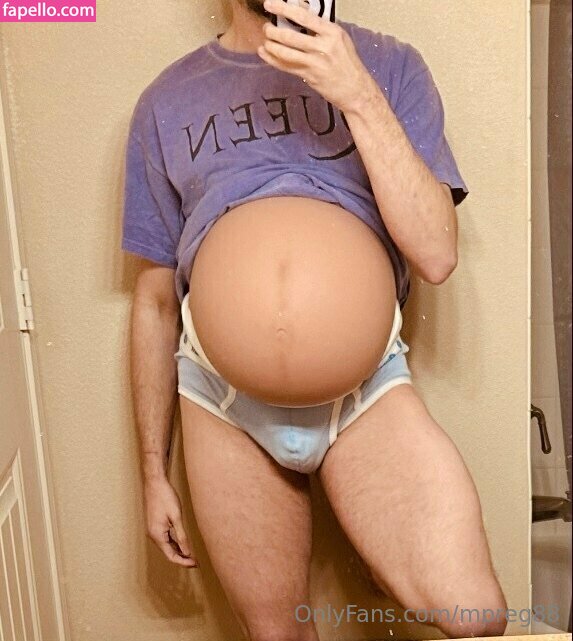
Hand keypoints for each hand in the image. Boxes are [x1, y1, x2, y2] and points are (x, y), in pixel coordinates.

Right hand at [143, 476, 197, 567]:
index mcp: (157, 535)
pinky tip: (182, 541)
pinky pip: (164, 537)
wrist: (154, 482)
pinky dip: (174, 542)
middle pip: (168, 552)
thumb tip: (187, 552)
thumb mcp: (176, 517)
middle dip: (182, 557)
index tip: (195, 564)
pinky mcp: (154, 524)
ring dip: (178, 550)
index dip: (183, 562)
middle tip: (196, 561)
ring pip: (166, 545)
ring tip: (192, 553)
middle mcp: (152, 535)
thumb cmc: (165, 497)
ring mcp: (152, 529)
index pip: (171, 556)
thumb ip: (181, 536)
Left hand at [257, 0, 375, 112]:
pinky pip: (286, 66)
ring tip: (265, 41)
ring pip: (286, 52)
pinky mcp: (309, 76)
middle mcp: (323, 46)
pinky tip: (264, 54)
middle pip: (291, 36)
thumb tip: (300, 10)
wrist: (355, 90)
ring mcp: (315, 62)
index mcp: (331, 32)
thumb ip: (320, 27)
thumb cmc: (347, 63)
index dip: (284, 8)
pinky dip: (273, 60)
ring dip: (271, 45)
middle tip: (266, 27)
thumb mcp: (339, 39)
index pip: (304, 16)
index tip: (270, 3)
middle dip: (273, 31)